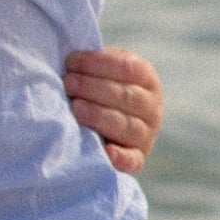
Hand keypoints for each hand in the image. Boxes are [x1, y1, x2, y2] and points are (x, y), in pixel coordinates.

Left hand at [65, 47, 162, 174]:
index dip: (99, 63)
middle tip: (68, 83)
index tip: (71, 62)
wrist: (105, 126)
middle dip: (94, 88)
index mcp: (146, 79)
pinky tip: (106, 151)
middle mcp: (152, 107)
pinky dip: (120, 157)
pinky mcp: (137, 159)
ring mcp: (147, 134)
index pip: (128, 68)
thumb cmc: (96, 90)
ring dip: (100, 116)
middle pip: (126, 96)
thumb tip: (68, 58)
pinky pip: (132, 160)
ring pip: (126, 126)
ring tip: (76, 108)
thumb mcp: (101, 72)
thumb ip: (92, 64)